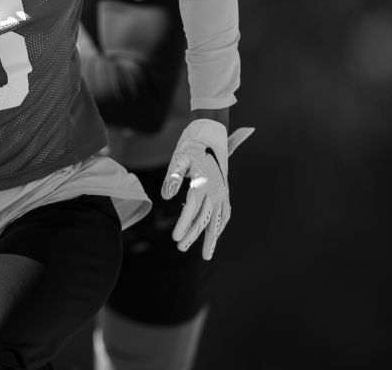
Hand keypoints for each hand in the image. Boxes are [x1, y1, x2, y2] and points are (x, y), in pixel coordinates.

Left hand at [161, 119, 252, 259]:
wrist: (211, 134)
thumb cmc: (191, 147)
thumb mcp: (179, 159)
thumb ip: (172, 178)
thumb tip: (165, 197)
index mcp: (203, 184)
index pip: (192, 210)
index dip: (183, 225)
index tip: (175, 238)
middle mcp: (215, 191)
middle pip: (204, 219)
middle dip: (193, 235)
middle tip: (180, 247)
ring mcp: (223, 192)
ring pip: (218, 220)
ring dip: (212, 238)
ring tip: (206, 256)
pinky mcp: (225, 192)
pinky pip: (225, 213)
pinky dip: (221, 226)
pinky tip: (216, 235)